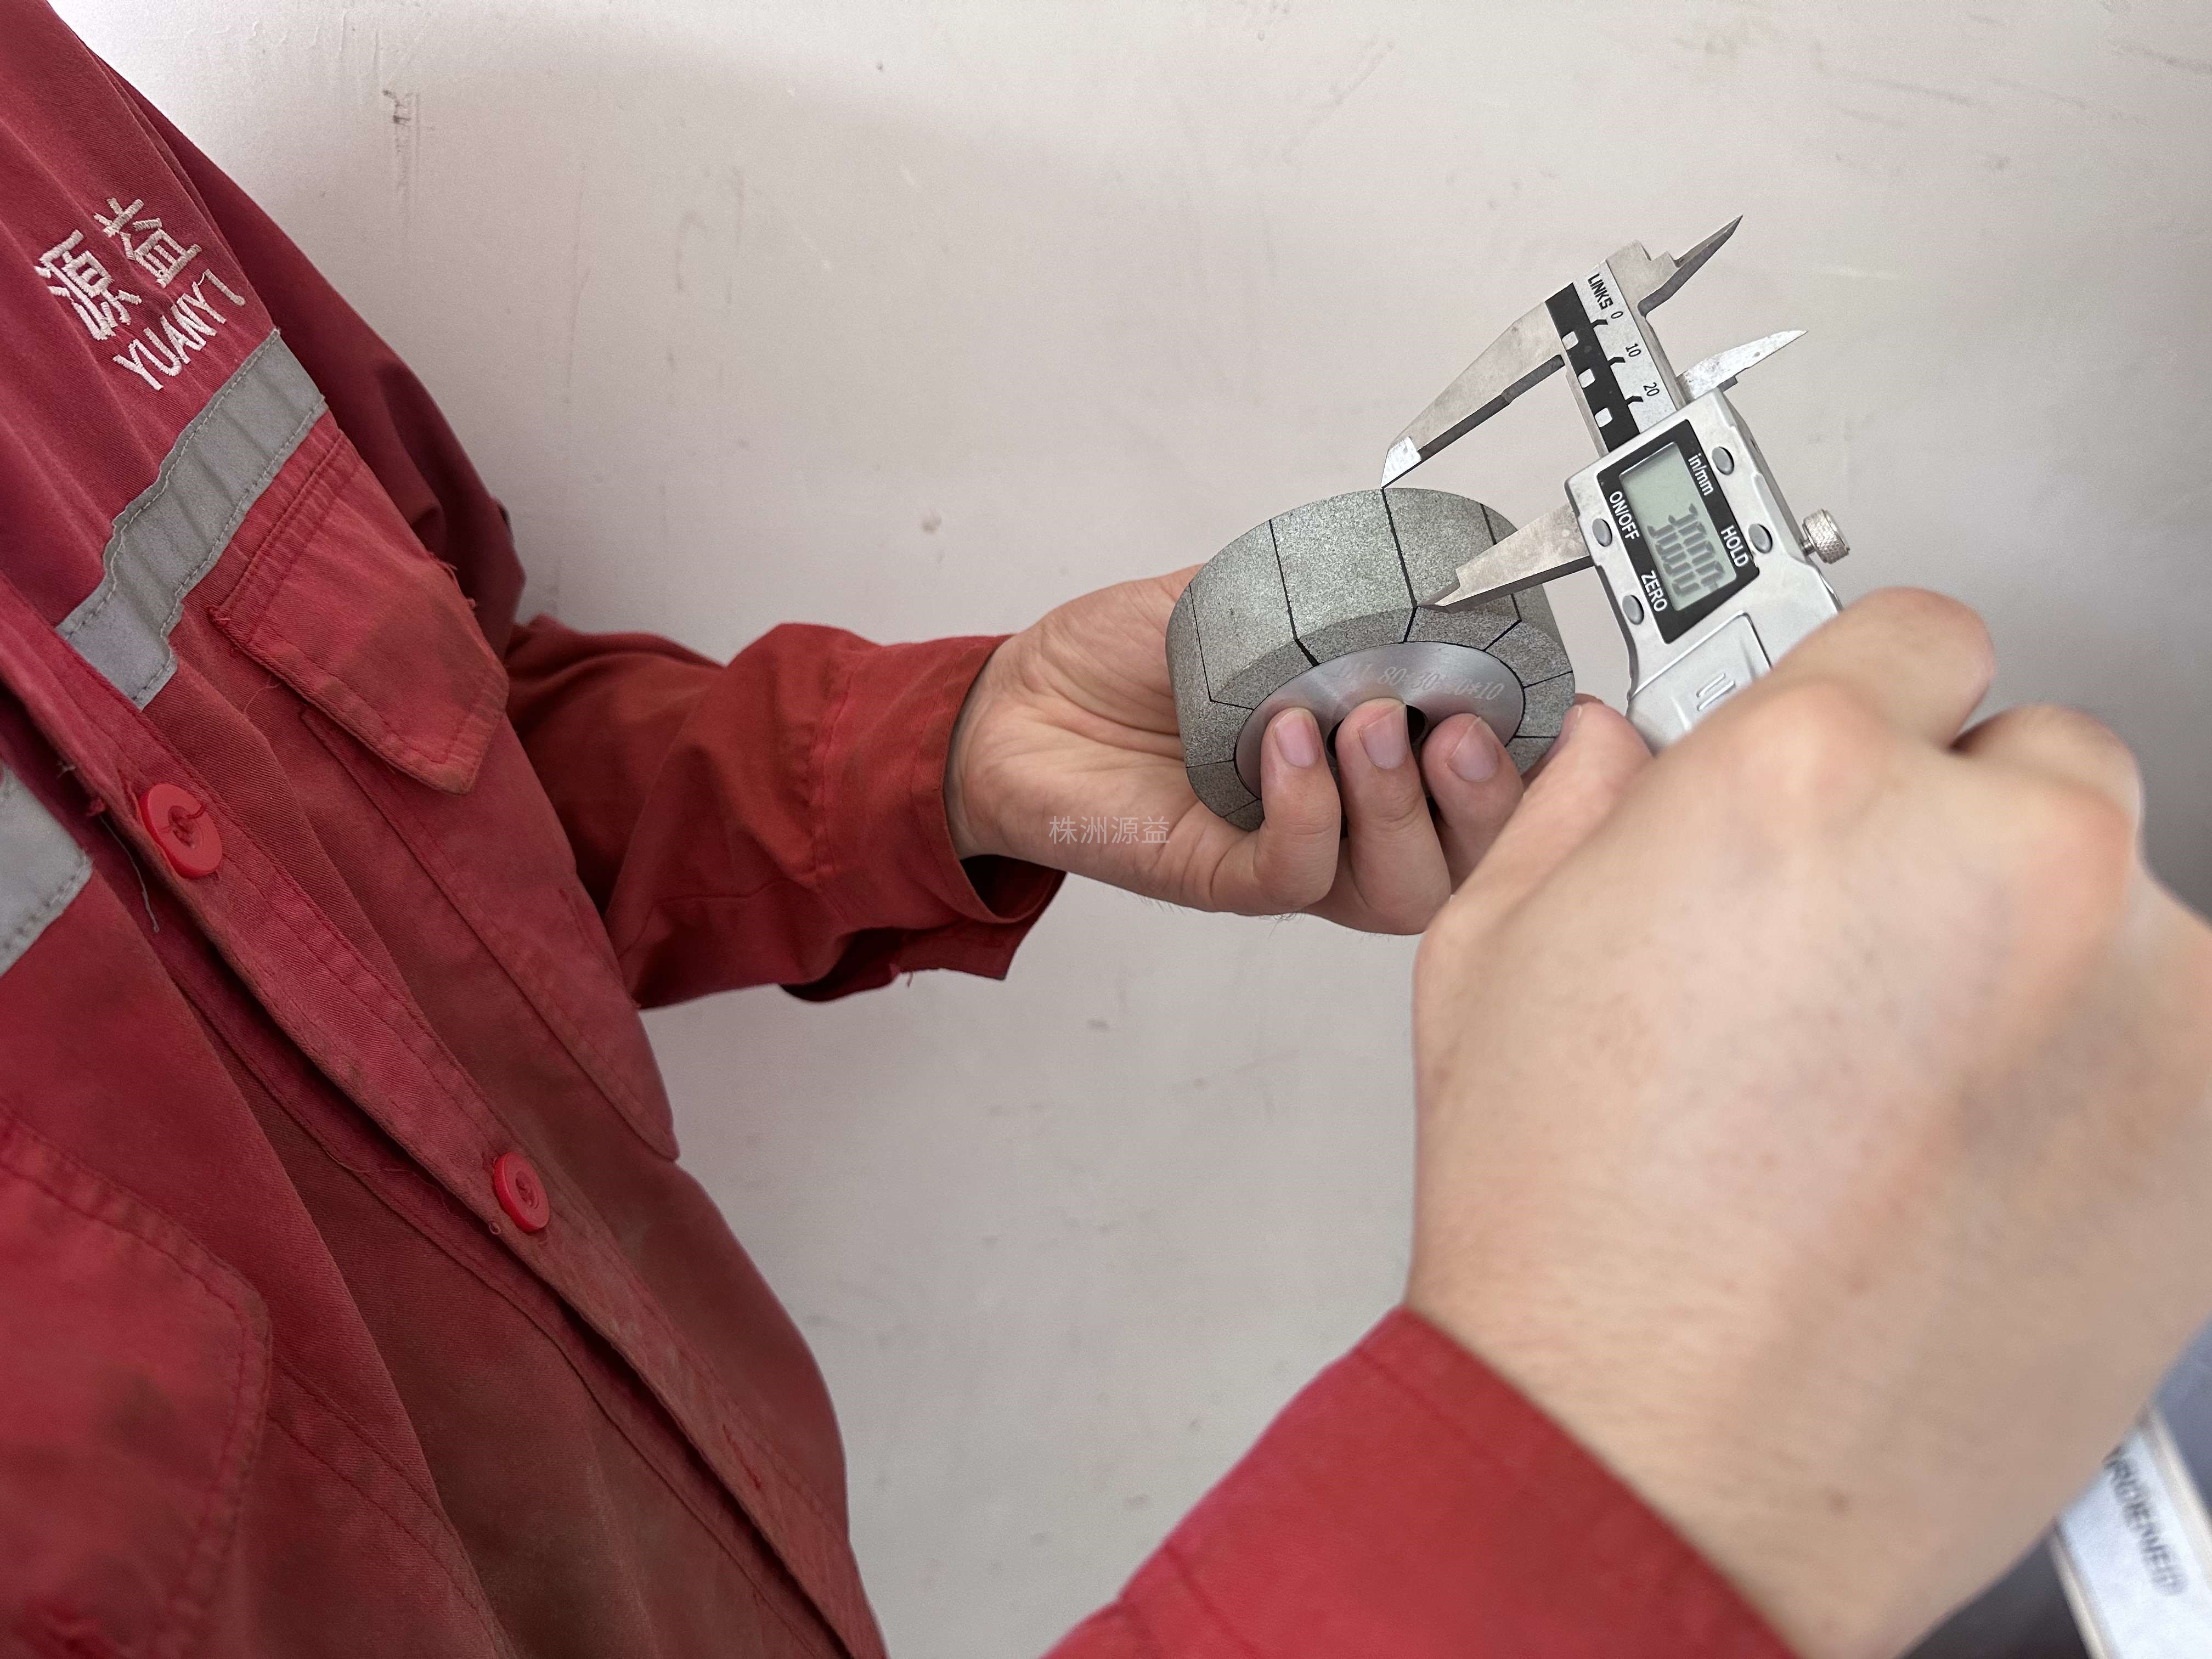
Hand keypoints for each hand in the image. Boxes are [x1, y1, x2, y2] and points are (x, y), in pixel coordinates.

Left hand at [945, 568, 1528, 930]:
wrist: (1021, 703)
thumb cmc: (1130, 659)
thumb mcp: (1248, 600)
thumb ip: (1332, 591)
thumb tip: (1420, 564)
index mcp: (1377, 755)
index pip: (1493, 787)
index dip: (1540, 762)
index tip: (1560, 710)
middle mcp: (1350, 819)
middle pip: (1466, 859)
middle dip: (1488, 799)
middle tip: (1457, 727)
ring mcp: (1289, 854)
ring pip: (1397, 884)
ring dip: (1399, 805)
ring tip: (1367, 723)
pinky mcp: (1219, 876)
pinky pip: (1294, 874)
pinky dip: (1309, 809)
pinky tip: (1287, 741)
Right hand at [1404, 588, 2211, 1657]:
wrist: (1649, 1466)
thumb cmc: (1569, 1239)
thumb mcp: (1492, 964)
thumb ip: (1580, 812)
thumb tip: (1627, 758)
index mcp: (1809, 780)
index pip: (1917, 635)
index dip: (1869, 708)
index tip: (1868, 767)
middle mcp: (1996, 857)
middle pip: (2040, 761)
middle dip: (1958, 835)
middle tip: (1867, 963)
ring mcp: (2138, 999)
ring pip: (2123, 911)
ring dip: (2038, 966)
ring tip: (1908, 1098)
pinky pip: (2174, 1049)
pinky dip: (2098, 1086)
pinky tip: (1973, 1170)